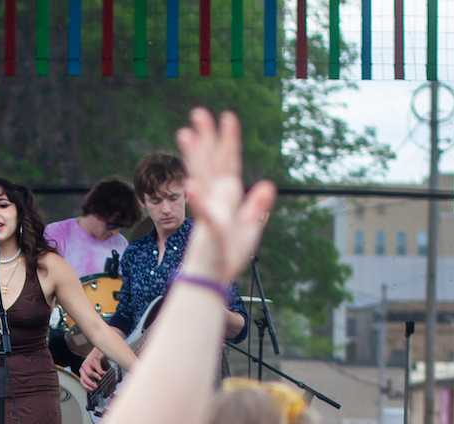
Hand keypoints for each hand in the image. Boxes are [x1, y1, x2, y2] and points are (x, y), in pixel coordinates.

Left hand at [79, 346, 107, 390]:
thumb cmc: (98, 362)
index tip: (92, 390)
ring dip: (95, 377)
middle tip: (96, 386)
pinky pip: (97, 368)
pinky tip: (105, 373)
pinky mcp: (93, 359)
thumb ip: (96, 379)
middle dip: (90, 384)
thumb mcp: (96, 372)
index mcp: (83, 371)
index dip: (86, 387)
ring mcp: (88, 363)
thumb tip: (101, 388)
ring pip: (89, 373)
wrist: (100, 351)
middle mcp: (83, 367)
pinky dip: (101, 372)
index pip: (82, 381)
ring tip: (100, 379)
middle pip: (84, 378)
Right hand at [174, 108, 276, 282]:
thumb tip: (268, 185)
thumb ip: (256, 208)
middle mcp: (216, 199)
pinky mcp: (209, 229)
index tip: (227, 117)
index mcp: (228, 197)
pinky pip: (204, 213)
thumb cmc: (228, 257)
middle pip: (211, 163)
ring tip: (185, 134)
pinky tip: (193, 187)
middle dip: (206, 138)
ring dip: (195, 157)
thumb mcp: (250, 230)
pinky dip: (199, 201)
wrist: (213, 280)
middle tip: (198, 113)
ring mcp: (210, 212)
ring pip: (202, 178)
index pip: (228, 163)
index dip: (229, 140)